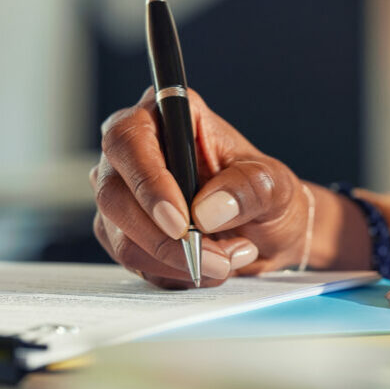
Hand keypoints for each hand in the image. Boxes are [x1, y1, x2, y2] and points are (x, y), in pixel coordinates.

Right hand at [92, 88, 310, 287]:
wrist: (265, 230)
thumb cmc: (265, 194)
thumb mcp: (275, 185)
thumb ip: (247, 189)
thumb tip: (207, 210)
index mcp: (168, 116)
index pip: (129, 139)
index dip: (148, 181)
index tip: (180, 221)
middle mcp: (134, 151)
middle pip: (115, 194)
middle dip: (167, 238)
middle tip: (216, 258)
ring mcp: (122, 193)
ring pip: (122, 236)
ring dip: (177, 260)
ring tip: (226, 259)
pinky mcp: (122, 231)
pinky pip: (134, 260)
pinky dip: (174, 272)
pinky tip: (207, 265)